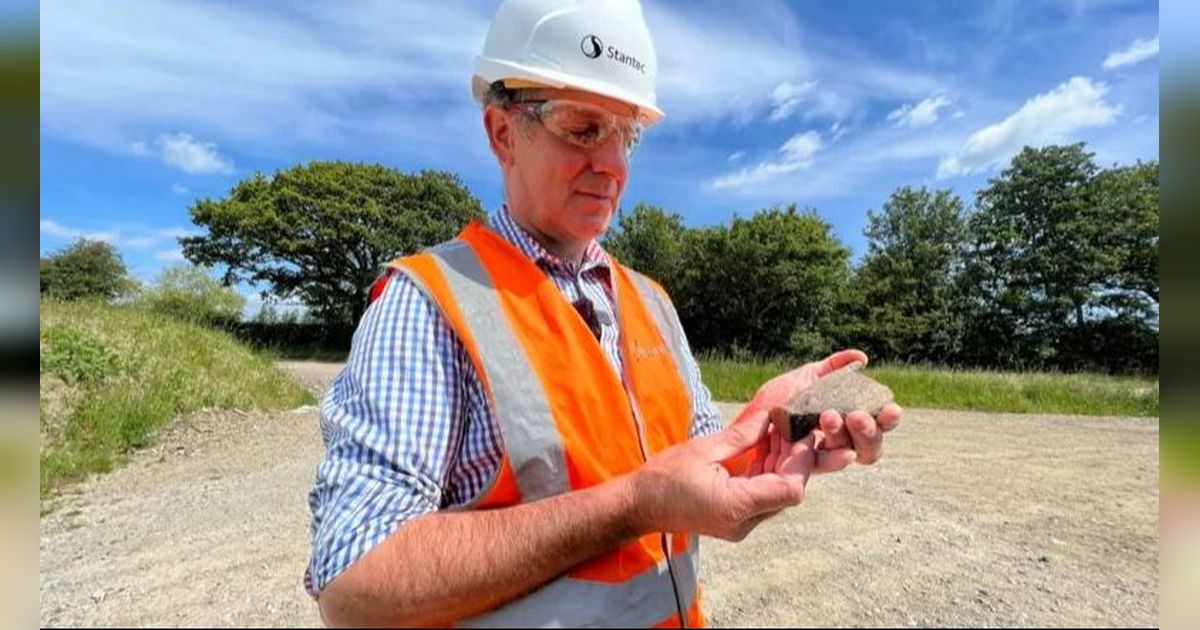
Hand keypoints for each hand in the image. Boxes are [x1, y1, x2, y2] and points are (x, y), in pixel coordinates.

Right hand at [629, 408, 816, 540]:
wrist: (637, 506)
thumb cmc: (662, 478)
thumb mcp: (704, 449)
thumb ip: (743, 436)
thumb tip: (771, 416)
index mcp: (735, 506)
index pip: (790, 489)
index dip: (802, 461)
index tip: (799, 432)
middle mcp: (743, 522)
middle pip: (788, 491)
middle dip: (794, 457)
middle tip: (791, 425)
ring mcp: (740, 525)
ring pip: (778, 493)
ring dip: (782, 462)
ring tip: (778, 431)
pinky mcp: (736, 520)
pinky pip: (762, 496)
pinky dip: (767, 471)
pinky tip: (764, 447)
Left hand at [742, 349, 902, 472]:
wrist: (745, 417)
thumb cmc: (775, 401)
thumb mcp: (805, 379)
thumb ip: (833, 368)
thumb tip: (862, 358)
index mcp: (844, 419)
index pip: (874, 421)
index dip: (886, 418)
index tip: (892, 409)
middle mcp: (837, 440)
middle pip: (868, 441)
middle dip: (872, 429)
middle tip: (864, 416)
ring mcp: (821, 454)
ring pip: (851, 453)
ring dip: (855, 438)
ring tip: (844, 418)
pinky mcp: (802, 467)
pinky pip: (824, 465)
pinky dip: (836, 459)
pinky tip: (844, 454)